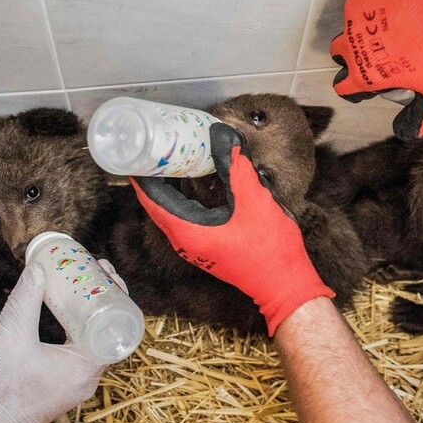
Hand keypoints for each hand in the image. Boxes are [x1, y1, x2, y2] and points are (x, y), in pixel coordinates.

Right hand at [0, 262, 103, 422]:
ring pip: (95, 339)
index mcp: (85, 367)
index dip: (114, 293)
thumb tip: (38, 268)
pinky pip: (83, 350)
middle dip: (103, 297)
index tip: (105, 271)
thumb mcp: (10, 335)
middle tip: (95, 271)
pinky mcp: (66, 385)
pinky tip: (69, 312)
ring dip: (91, 312)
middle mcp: (89, 377)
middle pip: (109, 328)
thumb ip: (24, 300)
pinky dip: (80, 329)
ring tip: (83, 286)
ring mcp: (78, 383)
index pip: (116, 323)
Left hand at [131, 123, 333, 336]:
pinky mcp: (205, 249)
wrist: (284, 285)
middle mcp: (185, 243)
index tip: (137, 152)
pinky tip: (187, 184)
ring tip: (166, 161)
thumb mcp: (255, 201)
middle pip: (157, 205)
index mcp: (189, 232)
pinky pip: (182, 219)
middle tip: (153, 148)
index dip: (143, 175)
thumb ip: (236, 168)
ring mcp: (194, 248)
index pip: (153, 200)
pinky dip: (179, 199)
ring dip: (166, 188)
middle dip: (153, 177)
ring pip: (169, 212)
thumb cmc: (270, 250)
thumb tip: (221, 136)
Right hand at [330, 0, 422, 139]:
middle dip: (356, 51)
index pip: (344, 86)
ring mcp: (356, 4)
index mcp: (366, 72)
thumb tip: (416, 132)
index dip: (356, 87)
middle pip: (341, 50)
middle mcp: (353, 39)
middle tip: (384, 48)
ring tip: (404, 15)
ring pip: (354, 17)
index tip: (370, 81)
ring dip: (371, 19)